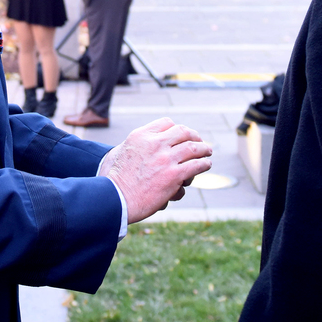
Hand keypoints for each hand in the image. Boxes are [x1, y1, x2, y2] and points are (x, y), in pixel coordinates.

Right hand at [97, 118, 211, 221]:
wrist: (114, 198)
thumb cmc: (114, 180)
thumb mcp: (119, 153)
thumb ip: (134, 147)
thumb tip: (139, 148)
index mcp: (141, 136)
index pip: (166, 123)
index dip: (176, 129)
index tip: (181, 134)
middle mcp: (154, 143)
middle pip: (183, 132)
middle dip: (194, 136)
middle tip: (199, 141)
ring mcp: (165, 159)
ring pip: (193, 148)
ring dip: (203, 149)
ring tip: (207, 152)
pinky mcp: (174, 176)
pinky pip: (196, 165)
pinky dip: (204, 164)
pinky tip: (206, 165)